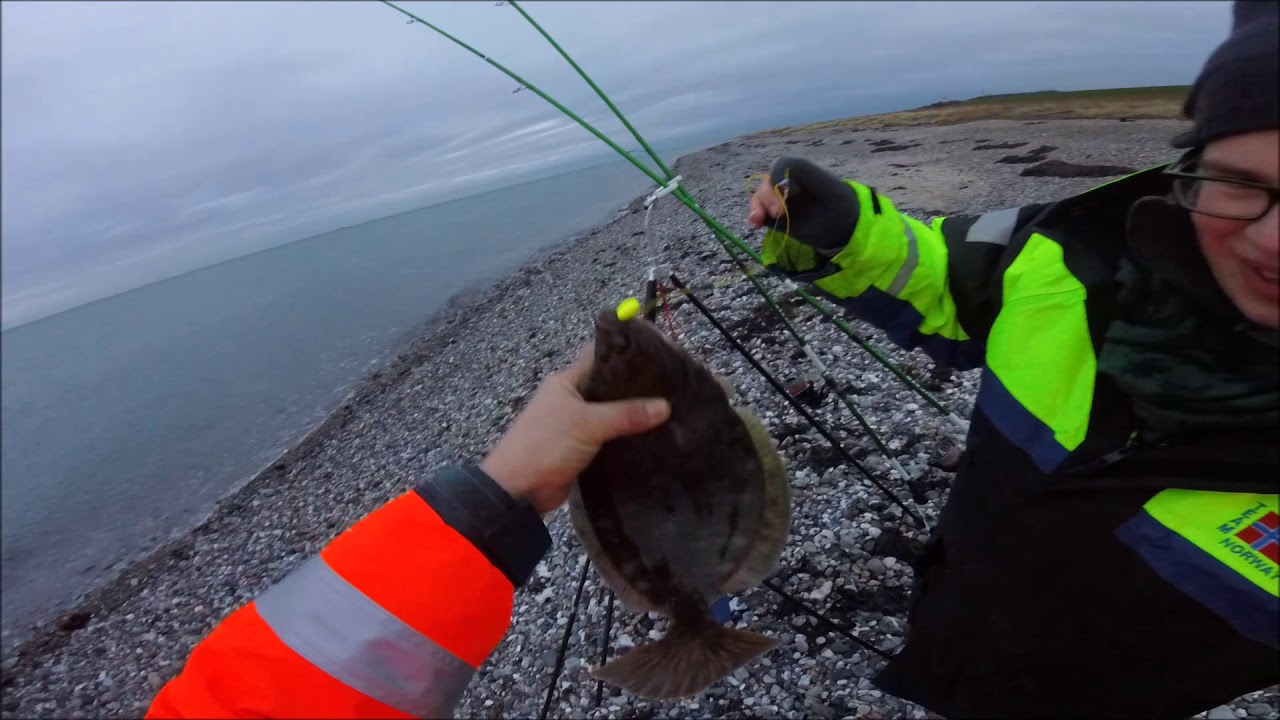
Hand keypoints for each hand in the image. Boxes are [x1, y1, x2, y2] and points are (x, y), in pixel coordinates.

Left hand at [480, 345, 670, 513]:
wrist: (518, 490)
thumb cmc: (546, 445)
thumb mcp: (588, 424)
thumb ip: (626, 414)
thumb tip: (666, 406)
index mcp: (565, 381)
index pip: (599, 358)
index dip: (627, 356)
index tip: (660, 359)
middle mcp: (570, 399)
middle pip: (608, 388)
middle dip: (636, 390)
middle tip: (672, 390)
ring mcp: (575, 424)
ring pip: (610, 414)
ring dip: (632, 416)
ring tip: (669, 413)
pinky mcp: (581, 448)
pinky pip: (608, 437)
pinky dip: (625, 437)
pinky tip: (651, 437)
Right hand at [744, 156, 860, 250]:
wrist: (844, 227)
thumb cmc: (842, 206)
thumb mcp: (833, 191)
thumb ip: (812, 182)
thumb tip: (783, 186)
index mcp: (802, 172)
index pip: (784, 164)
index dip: (779, 175)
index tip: (786, 193)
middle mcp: (787, 183)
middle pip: (768, 181)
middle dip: (769, 196)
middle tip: (778, 213)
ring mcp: (779, 199)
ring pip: (760, 197)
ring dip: (756, 207)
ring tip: (757, 221)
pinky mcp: (774, 215)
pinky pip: (759, 212)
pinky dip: (754, 217)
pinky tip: (755, 225)